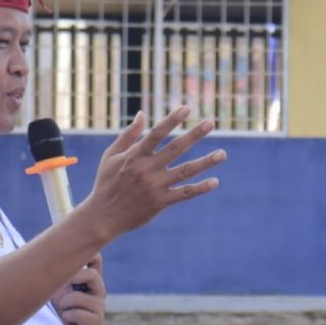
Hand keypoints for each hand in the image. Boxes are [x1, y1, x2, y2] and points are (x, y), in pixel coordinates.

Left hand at [53, 256, 104, 324]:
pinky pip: (78, 313)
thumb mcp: (53, 285)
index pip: (96, 259)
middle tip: (59, 290)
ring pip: (78, 296)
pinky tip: (67, 320)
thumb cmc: (51, 307)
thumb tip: (51, 250)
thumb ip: (59, 271)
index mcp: (89, 279)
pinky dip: (67, 316)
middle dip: (70, 280)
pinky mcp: (97, 321)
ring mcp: (99, 306)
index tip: (72, 261)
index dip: (88, 255)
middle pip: (91, 275)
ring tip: (62, 310)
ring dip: (64, 304)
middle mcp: (98, 290)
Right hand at [85, 108, 225, 243]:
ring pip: (186, 171)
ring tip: (223, 154)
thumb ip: (128, 135)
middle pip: (176, 148)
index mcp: (135, 156)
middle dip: (194, 134)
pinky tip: (215, 181)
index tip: (187, 108)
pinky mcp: (161, 202)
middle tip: (210, 122)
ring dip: (206, 162)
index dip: (172, 119)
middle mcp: (147, 169)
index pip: (157, 133)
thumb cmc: (106, 183)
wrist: (103, 216)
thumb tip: (143, 114)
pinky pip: (185, 194)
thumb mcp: (110, 156)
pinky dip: (200, 188)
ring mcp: (156, 186)